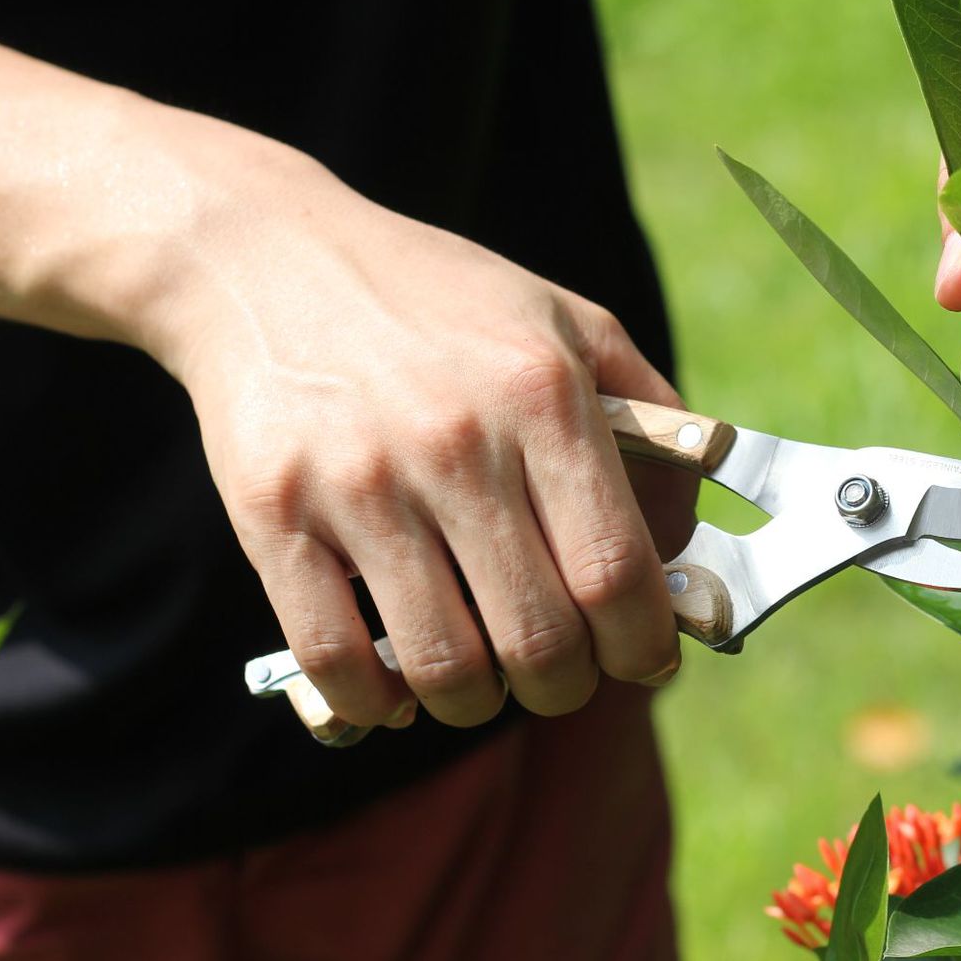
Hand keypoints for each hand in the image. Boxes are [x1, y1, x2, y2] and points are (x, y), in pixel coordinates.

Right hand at [144, 116, 683, 729]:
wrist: (266, 257)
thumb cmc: (438, 302)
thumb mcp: (565, 321)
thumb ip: (651, 416)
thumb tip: (694, 533)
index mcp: (543, 395)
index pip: (616, 570)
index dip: (642, 643)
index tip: (643, 657)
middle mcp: (456, 440)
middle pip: (540, 638)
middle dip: (565, 685)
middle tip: (560, 674)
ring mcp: (358, 482)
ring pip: (444, 666)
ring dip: (475, 703)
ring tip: (480, 681)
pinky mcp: (272, 515)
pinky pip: (334, 660)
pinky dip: (374, 702)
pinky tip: (394, 685)